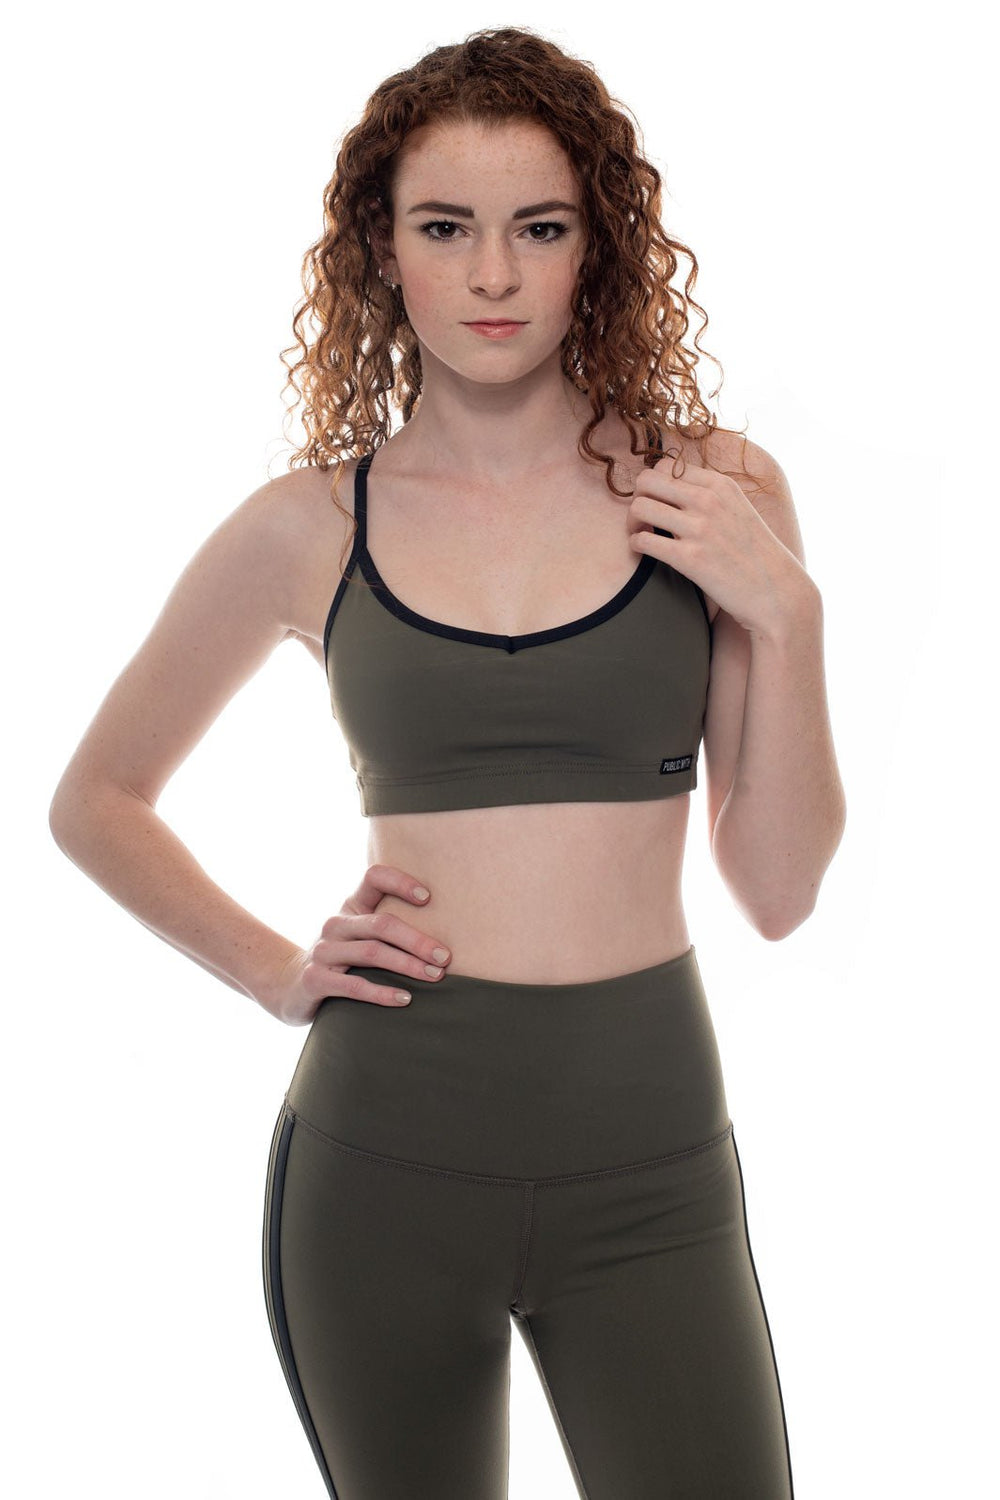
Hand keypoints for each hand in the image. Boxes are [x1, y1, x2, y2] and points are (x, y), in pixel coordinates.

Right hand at [257, 864, 451, 1026]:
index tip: (428, 898)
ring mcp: (323, 951)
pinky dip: (382, 993)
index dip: (401, 882)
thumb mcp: (359, 936)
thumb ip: (389, 928)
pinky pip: (354, 985)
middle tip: (445, 958)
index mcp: (351, 907)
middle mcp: (336, 924)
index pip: (374, 877)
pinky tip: (405, 999)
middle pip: (382, 924)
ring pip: (372, 953)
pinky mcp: (315, 979)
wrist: (289, 986)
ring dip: (407, 965)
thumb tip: (446, 936)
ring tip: (434, 977)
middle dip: (418, 940)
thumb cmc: (340, 959)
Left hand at [627, 452, 808, 635]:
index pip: (665, 466)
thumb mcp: (737, 510)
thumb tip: (671, 489)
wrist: (775, 592)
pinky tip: (645, 551)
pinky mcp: (690, 559)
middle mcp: (708, 501)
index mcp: (719, 485)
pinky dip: (636, 545)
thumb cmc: (754, 554)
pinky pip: (642, 540)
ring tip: (641, 534)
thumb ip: (708, 496)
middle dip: (638, 498)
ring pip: (639, 507)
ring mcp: (699, 528)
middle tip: (643, 519)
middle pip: (646, 480)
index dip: (653, 485)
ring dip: (632, 522)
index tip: (657, 504)